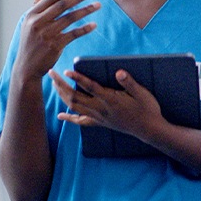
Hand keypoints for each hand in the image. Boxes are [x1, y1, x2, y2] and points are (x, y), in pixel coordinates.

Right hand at [12, 0, 97, 83]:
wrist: (27, 67)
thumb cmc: (31, 43)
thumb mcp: (29, 24)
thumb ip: (36, 6)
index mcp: (31, 15)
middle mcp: (37, 23)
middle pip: (62, 6)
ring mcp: (46, 34)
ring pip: (69, 18)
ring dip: (86, 10)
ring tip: (98, 5)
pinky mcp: (54, 46)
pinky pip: (73, 34)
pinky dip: (85, 29)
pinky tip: (94, 25)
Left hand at [50, 66, 165, 142]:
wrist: (149, 129)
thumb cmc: (147, 109)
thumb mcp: (143, 94)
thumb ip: (129, 83)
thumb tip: (118, 72)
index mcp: (111, 100)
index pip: (90, 88)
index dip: (78, 79)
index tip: (66, 71)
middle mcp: (101, 110)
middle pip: (75, 97)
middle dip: (61, 85)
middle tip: (51, 73)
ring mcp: (99, 117)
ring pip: (74, 107)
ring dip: (62, 96)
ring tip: (54, 85)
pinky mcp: (100, 123)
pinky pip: (81, 121)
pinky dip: (69, 118)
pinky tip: (61, 115)